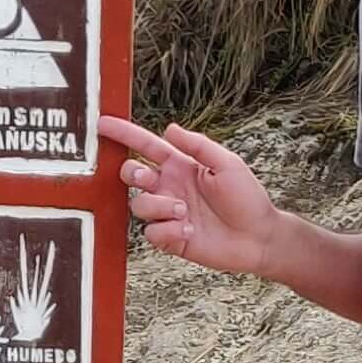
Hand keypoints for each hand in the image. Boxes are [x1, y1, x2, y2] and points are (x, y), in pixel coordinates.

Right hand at [99, 114, 278, 276]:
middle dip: (132, 173)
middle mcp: (169, 187)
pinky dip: (168, 231)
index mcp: (180, 166)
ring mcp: (168, 213)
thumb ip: (198, 146)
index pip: (146, 146)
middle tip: (149, 179)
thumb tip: (169, 128)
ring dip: (158, 206)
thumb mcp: (227, 164)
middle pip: (131, 174)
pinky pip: (151, 232)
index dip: (124, 134)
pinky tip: (189, 232)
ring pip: (138, 204)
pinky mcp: (170, 238)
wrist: (258, 238)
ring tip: (184, 211)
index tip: (103, 124)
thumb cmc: (247, 198)